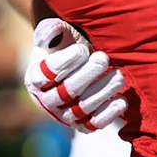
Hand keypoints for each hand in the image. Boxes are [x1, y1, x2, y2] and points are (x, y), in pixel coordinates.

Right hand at [24, 18, 126, 132]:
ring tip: (119, 76)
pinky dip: (109, 114)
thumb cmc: (68, 46)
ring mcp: (66, 116)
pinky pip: (95, 124)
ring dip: (103, 92)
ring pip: (83, 108)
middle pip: (66, 92)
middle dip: (87, 74)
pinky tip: (121, 100)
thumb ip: (50, 30)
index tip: (81, 50)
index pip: (44, 76)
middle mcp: (47, 101)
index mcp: (35, 79)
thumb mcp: (58, 33)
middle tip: (103, 58)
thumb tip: (48, 34)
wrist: (84, 63)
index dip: (63, 64)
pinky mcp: (84, 126)